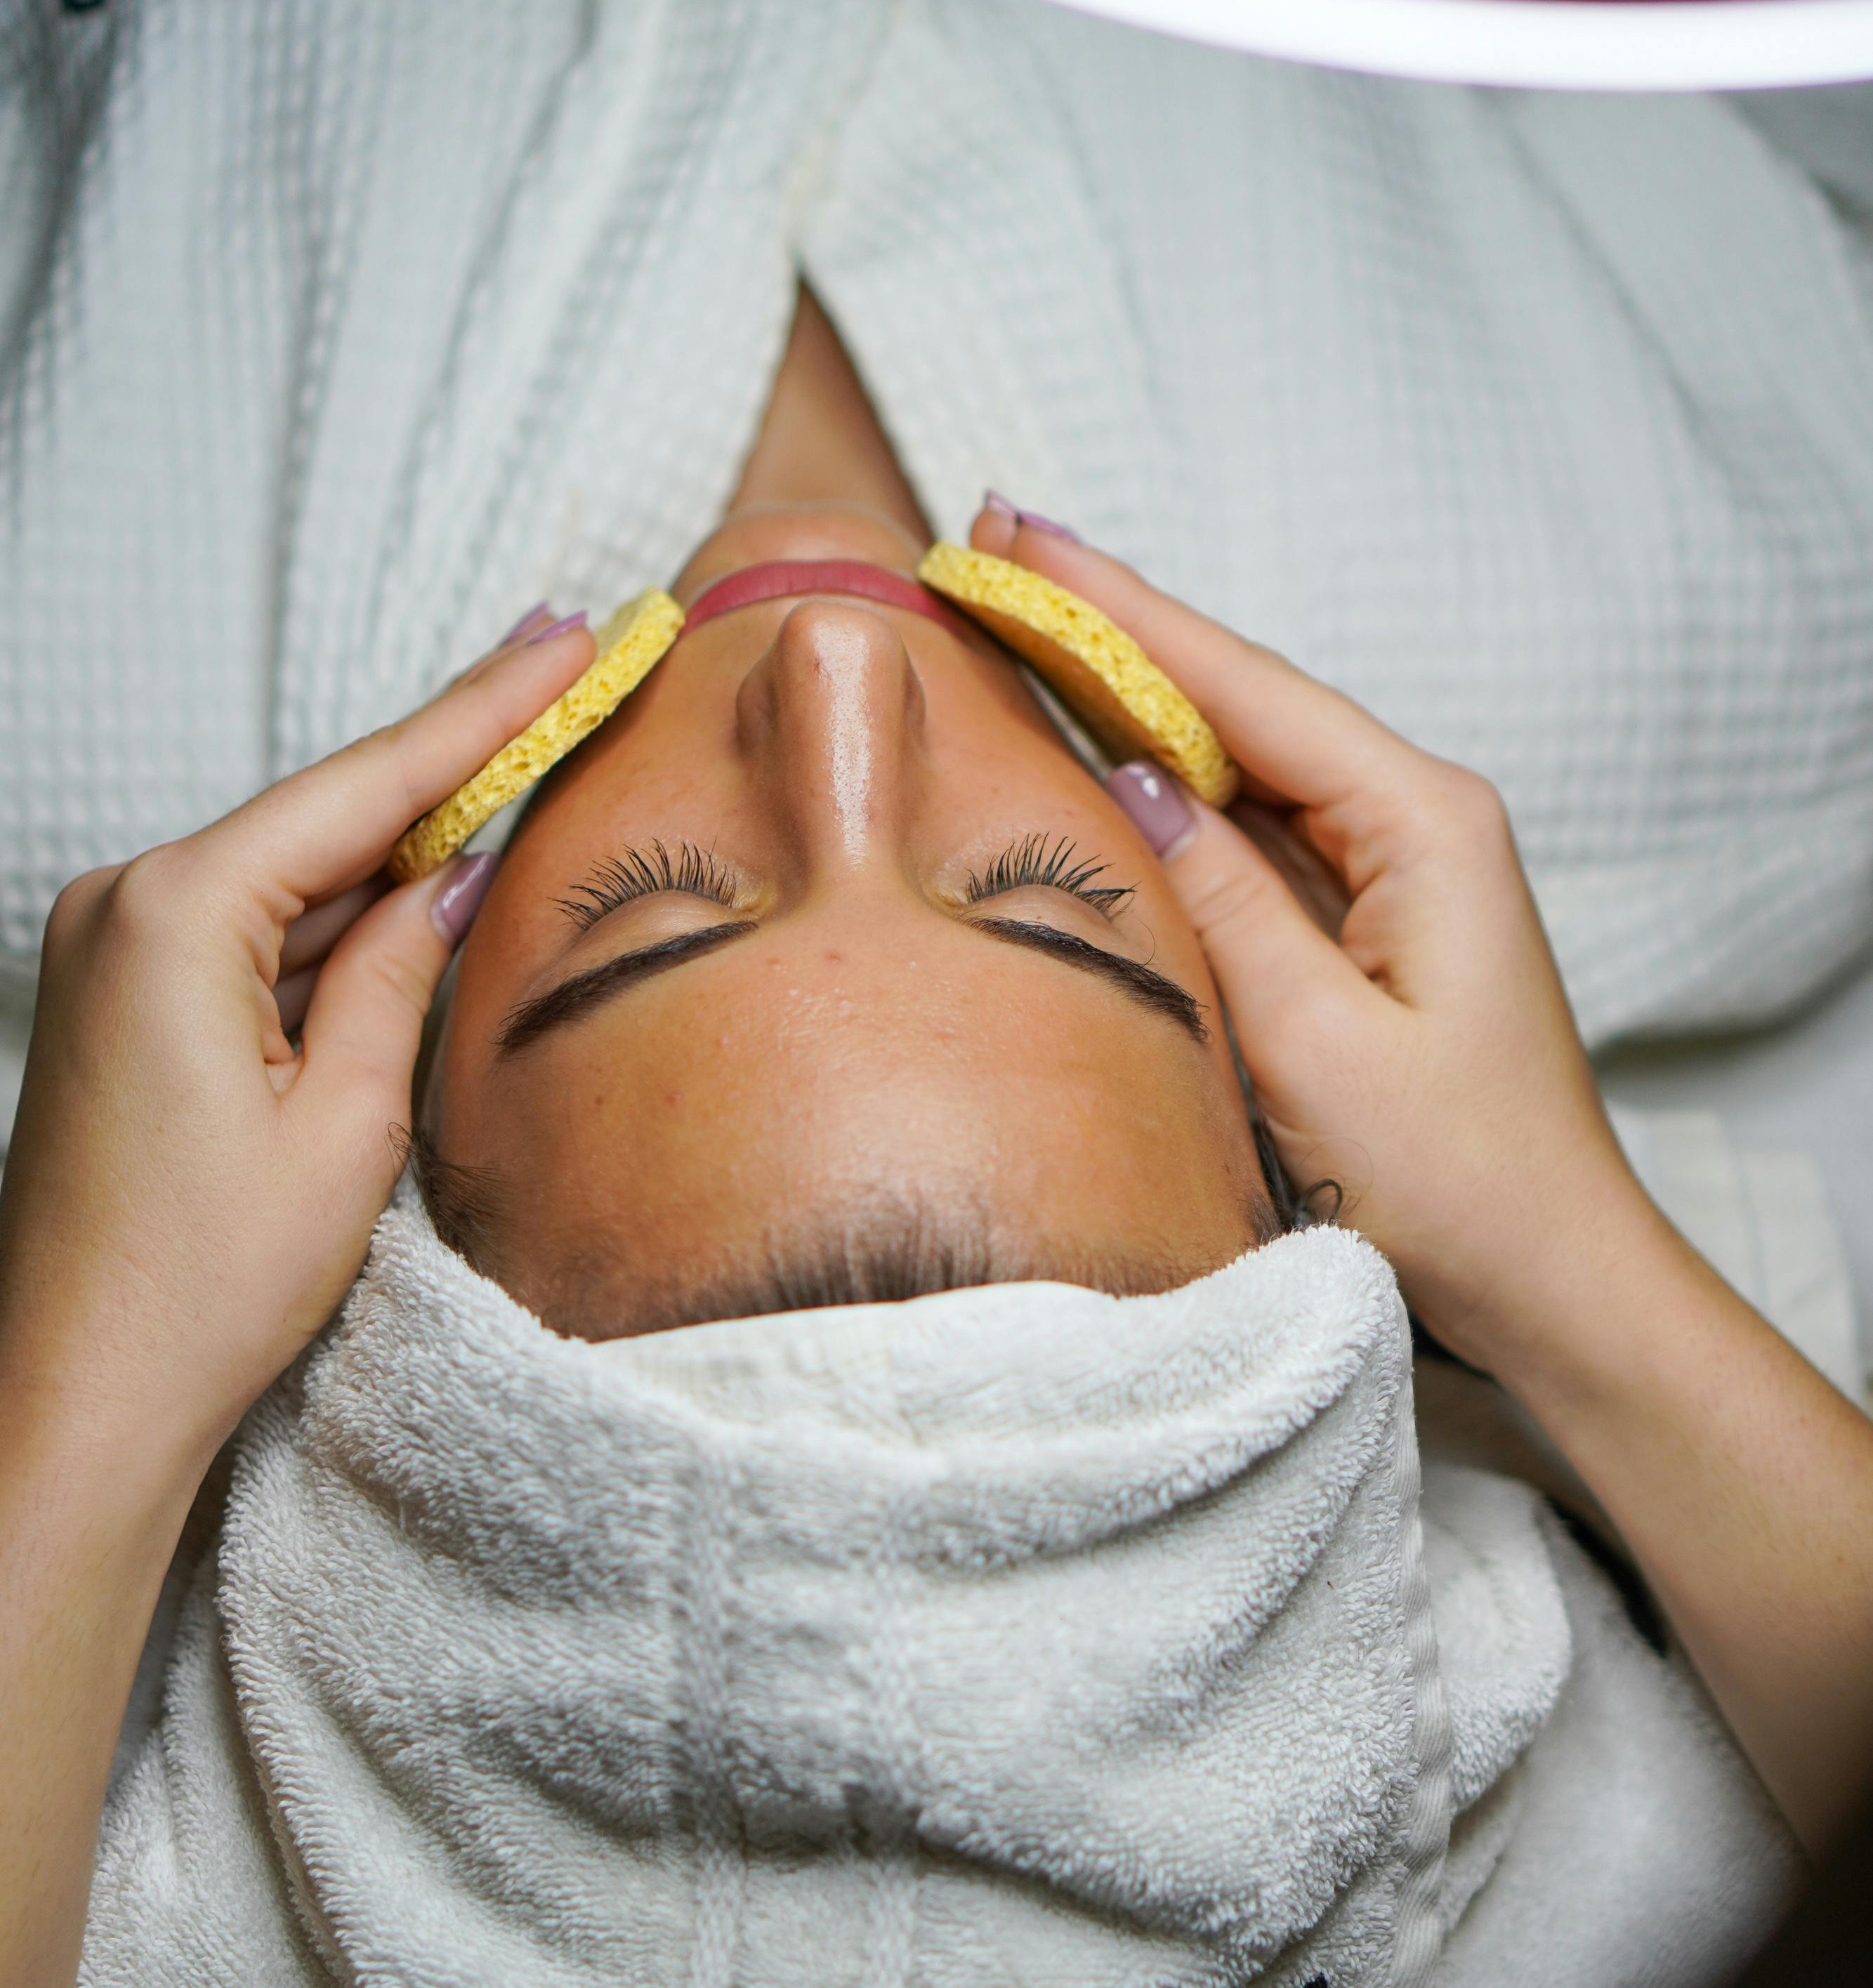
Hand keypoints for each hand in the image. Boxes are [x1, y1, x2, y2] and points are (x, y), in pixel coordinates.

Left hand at [0, 613, 595, 1473]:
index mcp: (178, 917)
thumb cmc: (202, 1283)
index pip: (368, 785)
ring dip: (406, 843)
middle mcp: (128, 907)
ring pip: (299, 873)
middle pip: (329, 813)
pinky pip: (260, 929)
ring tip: (524, 770)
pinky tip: (426, 887)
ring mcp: (117, 952)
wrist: (75, 1400)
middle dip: (456, 758)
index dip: (486, 709)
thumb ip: (400, 971)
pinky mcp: (128, 1000)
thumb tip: (451, 873)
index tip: (565, 635)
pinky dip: (345, 916)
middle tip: (563, 668)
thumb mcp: (348, 1122)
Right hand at [968, 504, 1645, 1371]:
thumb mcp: (1311, 1043)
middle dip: (1117, 628)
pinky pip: (1253, 831)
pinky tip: (1106, 750)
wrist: (1551, 1280)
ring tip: (1029, 624)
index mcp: (1421, 822)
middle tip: (1001, 549)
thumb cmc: (1453, 1179)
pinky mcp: (1365, 921)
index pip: (1243, 689)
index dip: (1122, 612)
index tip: (1023, 541)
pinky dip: (1171, 787)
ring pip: (1241, 760)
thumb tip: (1131, 781)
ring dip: (1136, 697)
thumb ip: (1219, 899)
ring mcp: (1391, 868)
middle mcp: (1414, 819)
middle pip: (1240, 701)